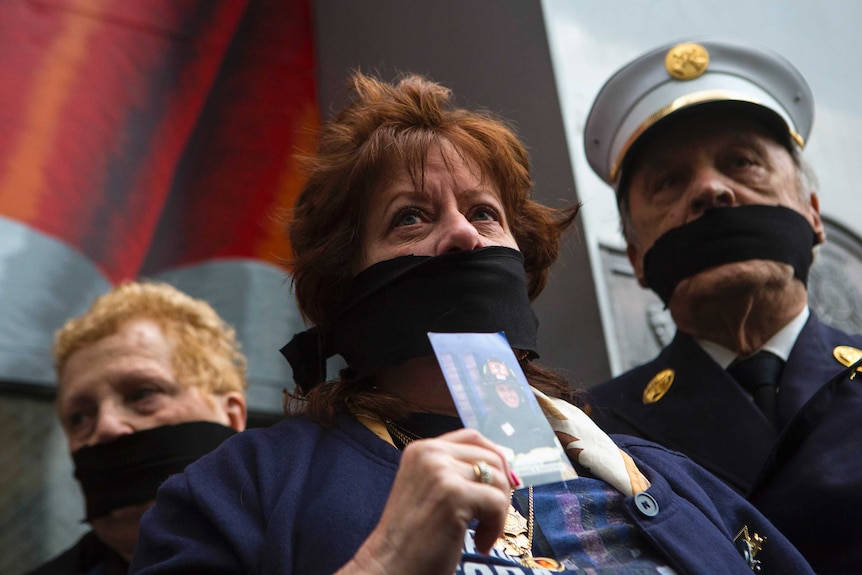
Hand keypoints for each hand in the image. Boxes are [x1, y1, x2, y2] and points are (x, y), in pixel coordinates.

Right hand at [338, 428, 518, 574]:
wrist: (390, 567)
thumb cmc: (412, 537)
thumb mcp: (429, 490)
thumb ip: (456, 473)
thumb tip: (506, 470)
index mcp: (421, 449)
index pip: (472, 437)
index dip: (495, 457)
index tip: (503, 485)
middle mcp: (429, 453)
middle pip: (491, 457)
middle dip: (502, 490)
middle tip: (491, 519)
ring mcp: (440, 472)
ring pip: (498, 480)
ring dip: (498, 512)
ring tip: (481, 536)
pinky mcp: (454, 495)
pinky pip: (498, 503)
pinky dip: (495, 527)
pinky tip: (479, 544)